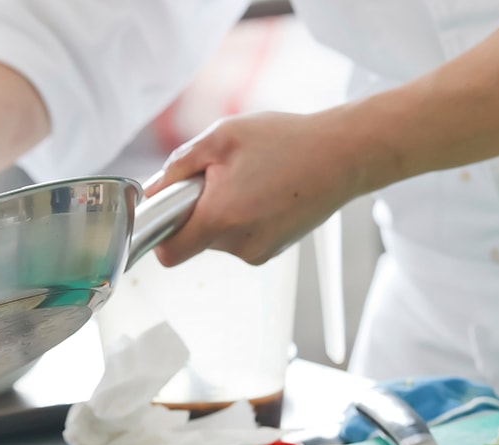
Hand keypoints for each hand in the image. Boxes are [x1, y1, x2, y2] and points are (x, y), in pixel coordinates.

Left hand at [143, 110, 360, 266]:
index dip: (159, 232)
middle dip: (196, 211)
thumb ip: (178, 165)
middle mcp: (239, 244)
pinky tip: (263, 192)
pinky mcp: (273, 250)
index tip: (166, 210)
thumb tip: (153, 190)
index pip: (168, 253)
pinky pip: (240, 238)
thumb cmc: (287, 142)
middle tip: (219, 177)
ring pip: (218, 239)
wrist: (344, 155)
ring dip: (221, 212)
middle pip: (193, 241)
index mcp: (220, 219)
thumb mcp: (221, 137)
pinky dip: (242, 218)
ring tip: (249, 180)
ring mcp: (259, 251)